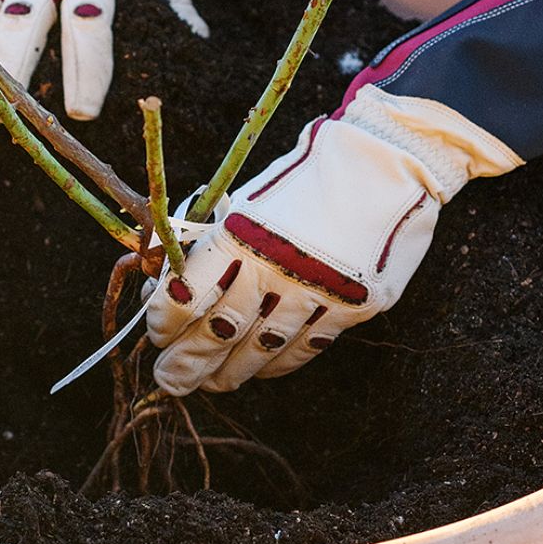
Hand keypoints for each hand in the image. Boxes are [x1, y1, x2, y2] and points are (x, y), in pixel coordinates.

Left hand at [146, 85, 520, 394]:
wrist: (386, 161)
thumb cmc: (305, 176)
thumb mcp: (248, 201)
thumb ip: (215, 247)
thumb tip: (174, 290)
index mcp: (240, 234)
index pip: (187, 295)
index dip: (165, 322)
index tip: (156, 334)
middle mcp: (276, 266)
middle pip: (219, 331)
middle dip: (187, 362)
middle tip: (168, 380)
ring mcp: (318, 290)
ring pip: (262, 348)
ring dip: (232, 371)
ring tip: (213, 382)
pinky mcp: (354, 305)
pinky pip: (307, 347)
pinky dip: (279, 363)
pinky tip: (261, 369)